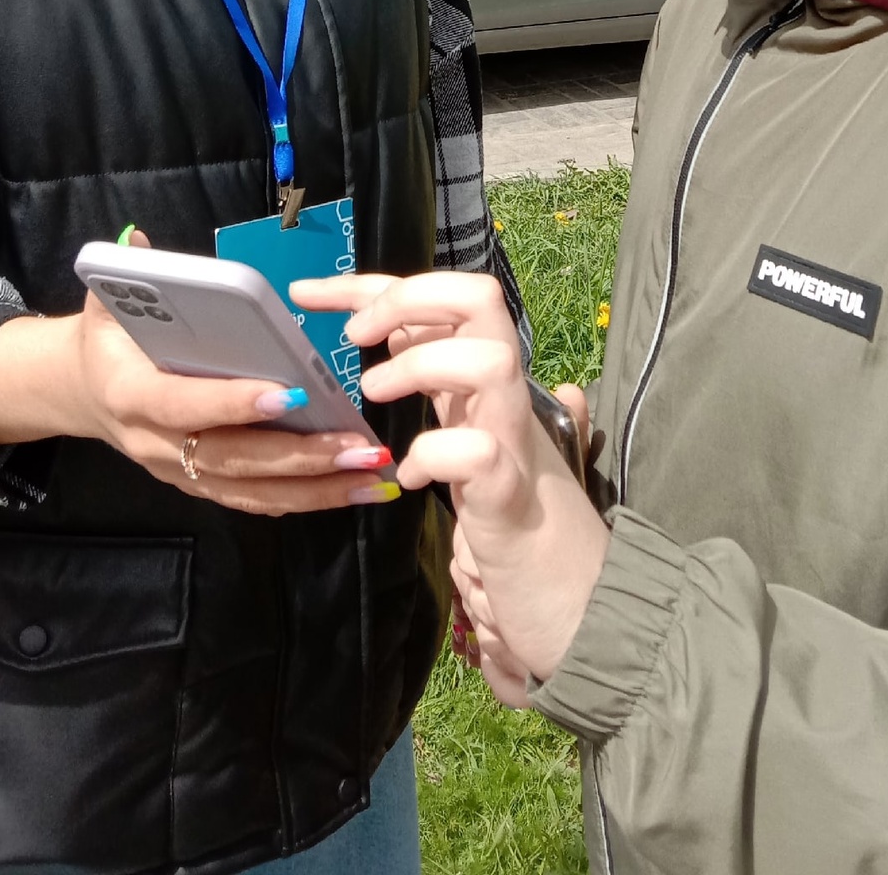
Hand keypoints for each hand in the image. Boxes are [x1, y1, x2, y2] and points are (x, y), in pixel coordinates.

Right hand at [0, 237, 397, 517]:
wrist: (82, 394)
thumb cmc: (108, 341)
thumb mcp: (105, 303)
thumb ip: (127, 273)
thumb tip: (137, 239)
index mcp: (131, 396)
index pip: (185, 405)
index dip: (233, 403)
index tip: (290, 395)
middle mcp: (156, 446)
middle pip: (231, 459)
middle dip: (298, 455)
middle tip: (357, 445)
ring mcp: (180, 473)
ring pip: (251, 491)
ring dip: (315, 487)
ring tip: (371, 474)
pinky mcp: (201, 486)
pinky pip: (254, 501)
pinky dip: (303, 499)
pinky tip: (350, 490)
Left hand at [290, 272, 608, 682]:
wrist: (579, 602)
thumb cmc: (512, 521)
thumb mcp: (465, 434)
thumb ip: (439, 386)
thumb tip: (397, 336)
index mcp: (481, 381)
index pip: (435, 300)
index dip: (368, 285)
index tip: (308, 292)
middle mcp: (503, 398)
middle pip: (479, 297)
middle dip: (409, 296)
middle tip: (355, 335)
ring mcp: (512, 441)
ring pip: (489, 359)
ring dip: (422, 364)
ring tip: (375, 395)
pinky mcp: (511, 496)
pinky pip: (479, 452)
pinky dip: (434, 454)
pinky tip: (408, 478)